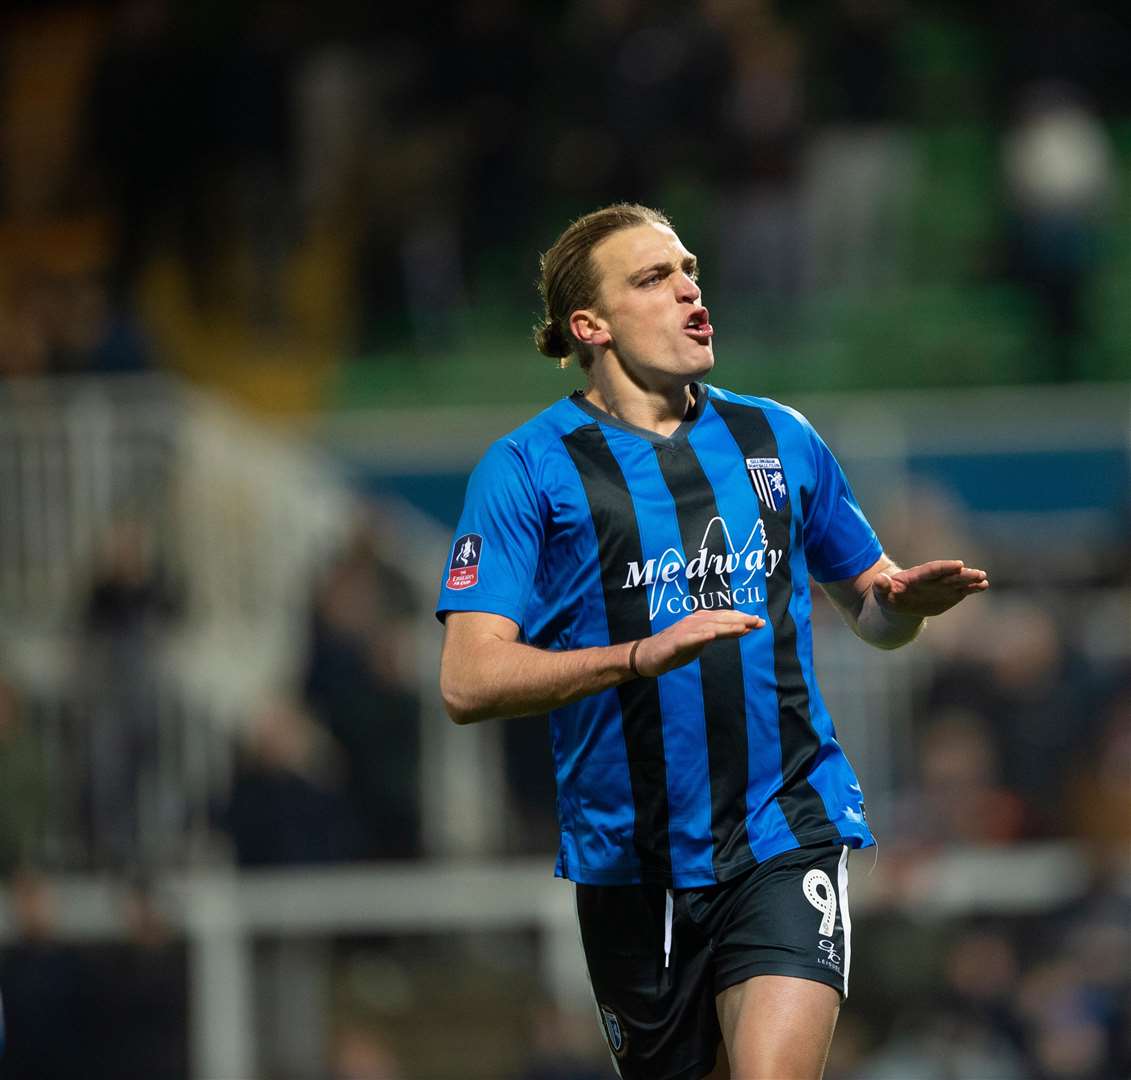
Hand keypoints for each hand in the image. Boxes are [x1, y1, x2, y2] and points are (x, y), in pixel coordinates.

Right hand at [634, 608, 764, 677]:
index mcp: (700, 621)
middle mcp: (693, 622)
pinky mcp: (674, 643)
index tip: (760, 622)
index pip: (724, 617)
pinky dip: (700, 636)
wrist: (646, 656)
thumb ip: (718, 635)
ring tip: (743, 627)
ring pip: (708, 627)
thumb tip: (741, 630)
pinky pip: (689, 639)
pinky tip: (711, 635)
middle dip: (740, 620)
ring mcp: (683, 632)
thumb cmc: (674, 648)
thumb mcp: (700, 641)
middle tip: (758, 622)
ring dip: (726, 627)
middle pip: (720, 619)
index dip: (742, 618)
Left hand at [872, 559, 987, 617]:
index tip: (958, 564)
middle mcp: (932, 580)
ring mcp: (942, 586)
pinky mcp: (949, 594)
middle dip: (963, 574)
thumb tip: (879, 580)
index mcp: (916, 577)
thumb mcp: (881, 594)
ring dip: (970, 580)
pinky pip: (962, 590)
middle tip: (978, 573)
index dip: (944, 568)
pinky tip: (984, 585)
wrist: (898, 604)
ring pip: (958, 581)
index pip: (932, 570)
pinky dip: (972, 588)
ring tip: (983, 579)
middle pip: (949, 575)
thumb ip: (882, 587)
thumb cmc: (888, 597)